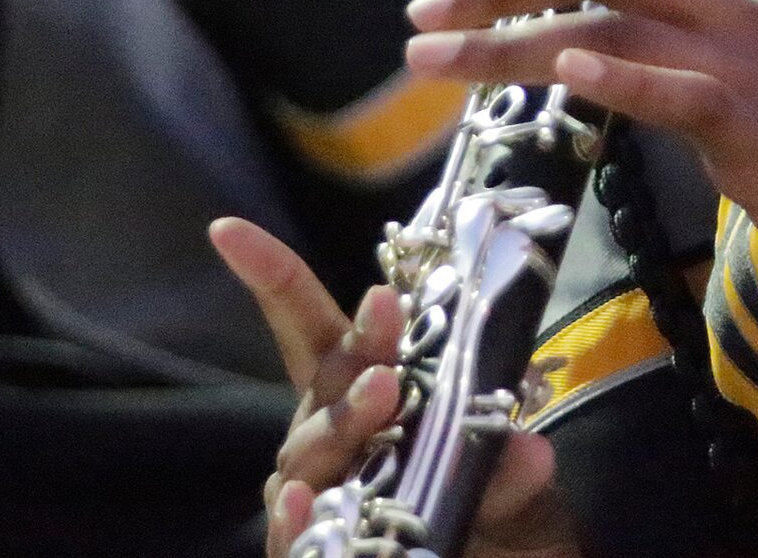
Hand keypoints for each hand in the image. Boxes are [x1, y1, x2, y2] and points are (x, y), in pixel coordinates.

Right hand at [208, 217, 572, 557]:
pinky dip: (293, 519)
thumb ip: (512, 474)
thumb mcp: (516, 495)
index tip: (230, 231)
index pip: (313, 331)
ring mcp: (319, 493)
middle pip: (324, 385)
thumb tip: (527, 452)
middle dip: (357, 348)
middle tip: (389, 316)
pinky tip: (301, 501)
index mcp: (365, 397)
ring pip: (310, 453)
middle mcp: (331, 439)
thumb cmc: (492, 523)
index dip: (274, 279)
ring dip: (343, 421)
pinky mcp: (314, 548)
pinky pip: (293, 534)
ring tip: (383, 393)